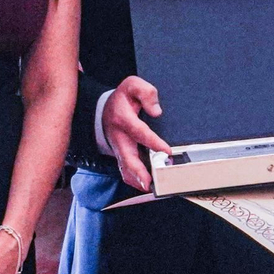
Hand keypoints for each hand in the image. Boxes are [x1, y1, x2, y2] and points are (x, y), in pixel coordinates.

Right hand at [102, 76, 171, 191]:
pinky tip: (146, 186)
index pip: (139, 132)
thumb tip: (156, 111)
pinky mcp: (120, 156)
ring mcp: (118, 149)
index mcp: (122, 118)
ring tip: (151, 188)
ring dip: (137, 180)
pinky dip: (135, 181)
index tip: (167, 151)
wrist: (105, 109)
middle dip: (138, 172)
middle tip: (150, 183)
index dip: (153, 142)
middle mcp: (119, 137)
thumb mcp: (132, 85)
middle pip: (127, 158)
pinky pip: (125, 172)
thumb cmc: (123, 98)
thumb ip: (146, 93)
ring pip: (125, 169)